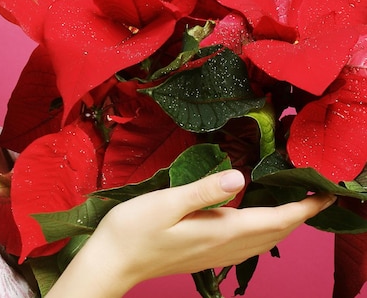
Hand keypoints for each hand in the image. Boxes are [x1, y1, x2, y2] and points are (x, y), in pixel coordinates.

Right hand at [49, 170, 334, 297]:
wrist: (113, 261)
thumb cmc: (134, 228)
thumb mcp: (167, 203)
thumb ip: (204, 191)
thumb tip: (241, 177)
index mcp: (220, 231)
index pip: (273, 221)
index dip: (302, 209)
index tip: (325, 194)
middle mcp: (224, 247)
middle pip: (274, 234)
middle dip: (300, 216)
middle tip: (318, 195)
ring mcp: (215, 255)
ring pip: (263, 242)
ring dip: (284, 225)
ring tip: (296, 206)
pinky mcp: (205, 255)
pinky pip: (248, 245)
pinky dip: (265, 232)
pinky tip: (258, 222)